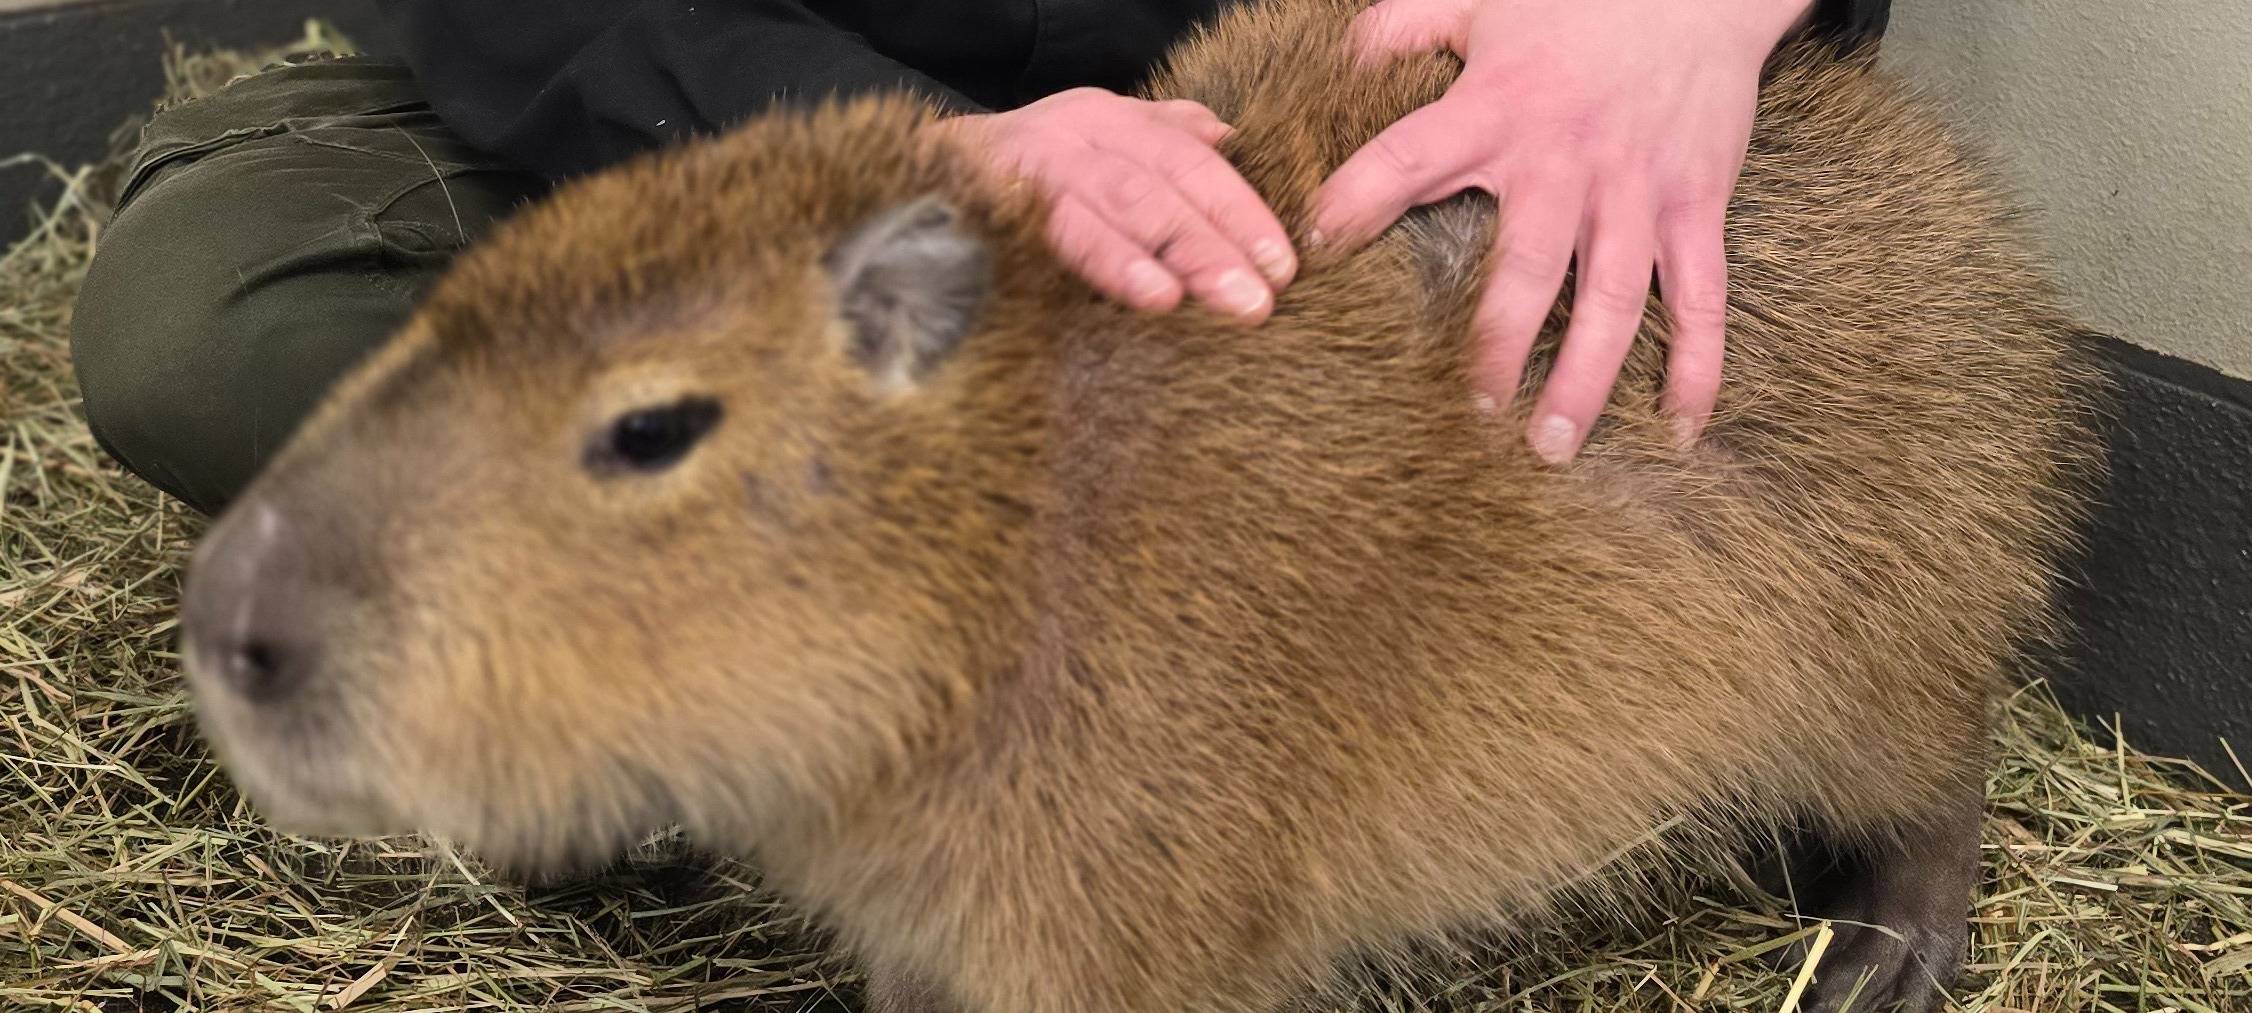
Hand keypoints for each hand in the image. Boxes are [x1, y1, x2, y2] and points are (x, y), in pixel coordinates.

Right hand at [931, 89, 1295, 322]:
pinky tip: (1141, 293)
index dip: (1238, 209)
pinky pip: (1044, 233)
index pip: (1188, 159)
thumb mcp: (1095, 148)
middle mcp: (1067, 134)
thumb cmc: (1018, 179)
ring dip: (1157, 253)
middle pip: (1154, 183)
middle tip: (1258, 300)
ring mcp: (1022, 167)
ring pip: (1106, 203)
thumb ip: (1162, 139)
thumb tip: (1232, 139)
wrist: (903, 185)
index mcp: (1104, 119)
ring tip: (1202, 300)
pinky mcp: (981, 205)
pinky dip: (1097, 260)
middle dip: (1210, 241)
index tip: (1284, 264)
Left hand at [1311, 0, 1813, 460]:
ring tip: (1551, 447)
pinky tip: (1678, 429)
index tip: (1319, 249)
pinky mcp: (1695, 207)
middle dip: (1497, 344)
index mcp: (1498, 108)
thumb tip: (1334, 67)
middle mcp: (1567, 160)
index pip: (1410, 158)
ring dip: (1585, 379)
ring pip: (1612, 301)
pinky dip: (1696, 366)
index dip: (1359, 199)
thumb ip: (1400, 28)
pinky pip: (1700, 299)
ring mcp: (1637, 191)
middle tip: (1471, 411)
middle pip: (1528, 268)